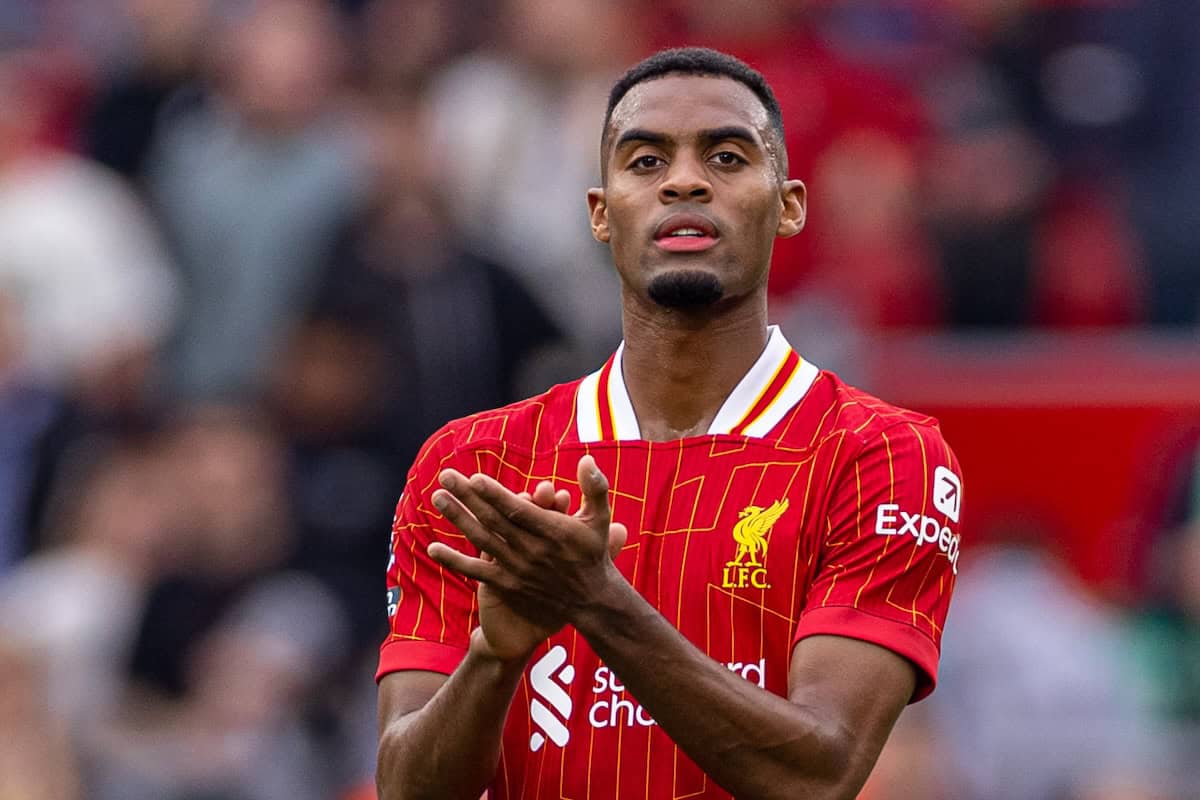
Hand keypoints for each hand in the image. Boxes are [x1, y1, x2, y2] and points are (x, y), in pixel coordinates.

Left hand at [429, 456, 627, 661]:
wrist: (590, 600)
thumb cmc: (593, 552)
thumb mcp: (601, 518)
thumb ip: (594, 487)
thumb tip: (586, 458)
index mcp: (553, 531)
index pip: (518, 511)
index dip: (495, 495)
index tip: (474, 478)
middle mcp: (532, 550)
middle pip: (493, 520)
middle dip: (467, 497)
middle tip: (446, 476)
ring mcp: (517, 568)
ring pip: (482, 540)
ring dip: (458, 519)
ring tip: (438, 498)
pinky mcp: (507, 583)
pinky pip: (476, 571)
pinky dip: (454, 561)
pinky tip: (432, 549)